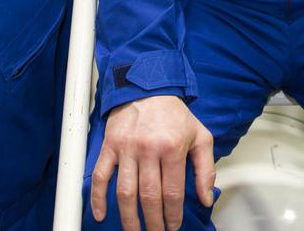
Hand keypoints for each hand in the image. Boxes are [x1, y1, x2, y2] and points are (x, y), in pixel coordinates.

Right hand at [90, 95, 215, 230]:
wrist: (147, 87)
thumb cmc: (174, 114)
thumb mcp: (200, 136)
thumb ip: (206, 169)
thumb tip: (206, 198)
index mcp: (172, 147)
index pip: (171, 193)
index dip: (172, 216)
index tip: (173, 227)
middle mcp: (148, 149)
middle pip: (148, 197)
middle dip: (152, 222)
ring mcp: (126, 148)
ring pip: (124, 192)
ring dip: (128, 218)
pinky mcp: (110, 146)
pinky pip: (100, 176)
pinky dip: (97, 198)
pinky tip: (100, 215)